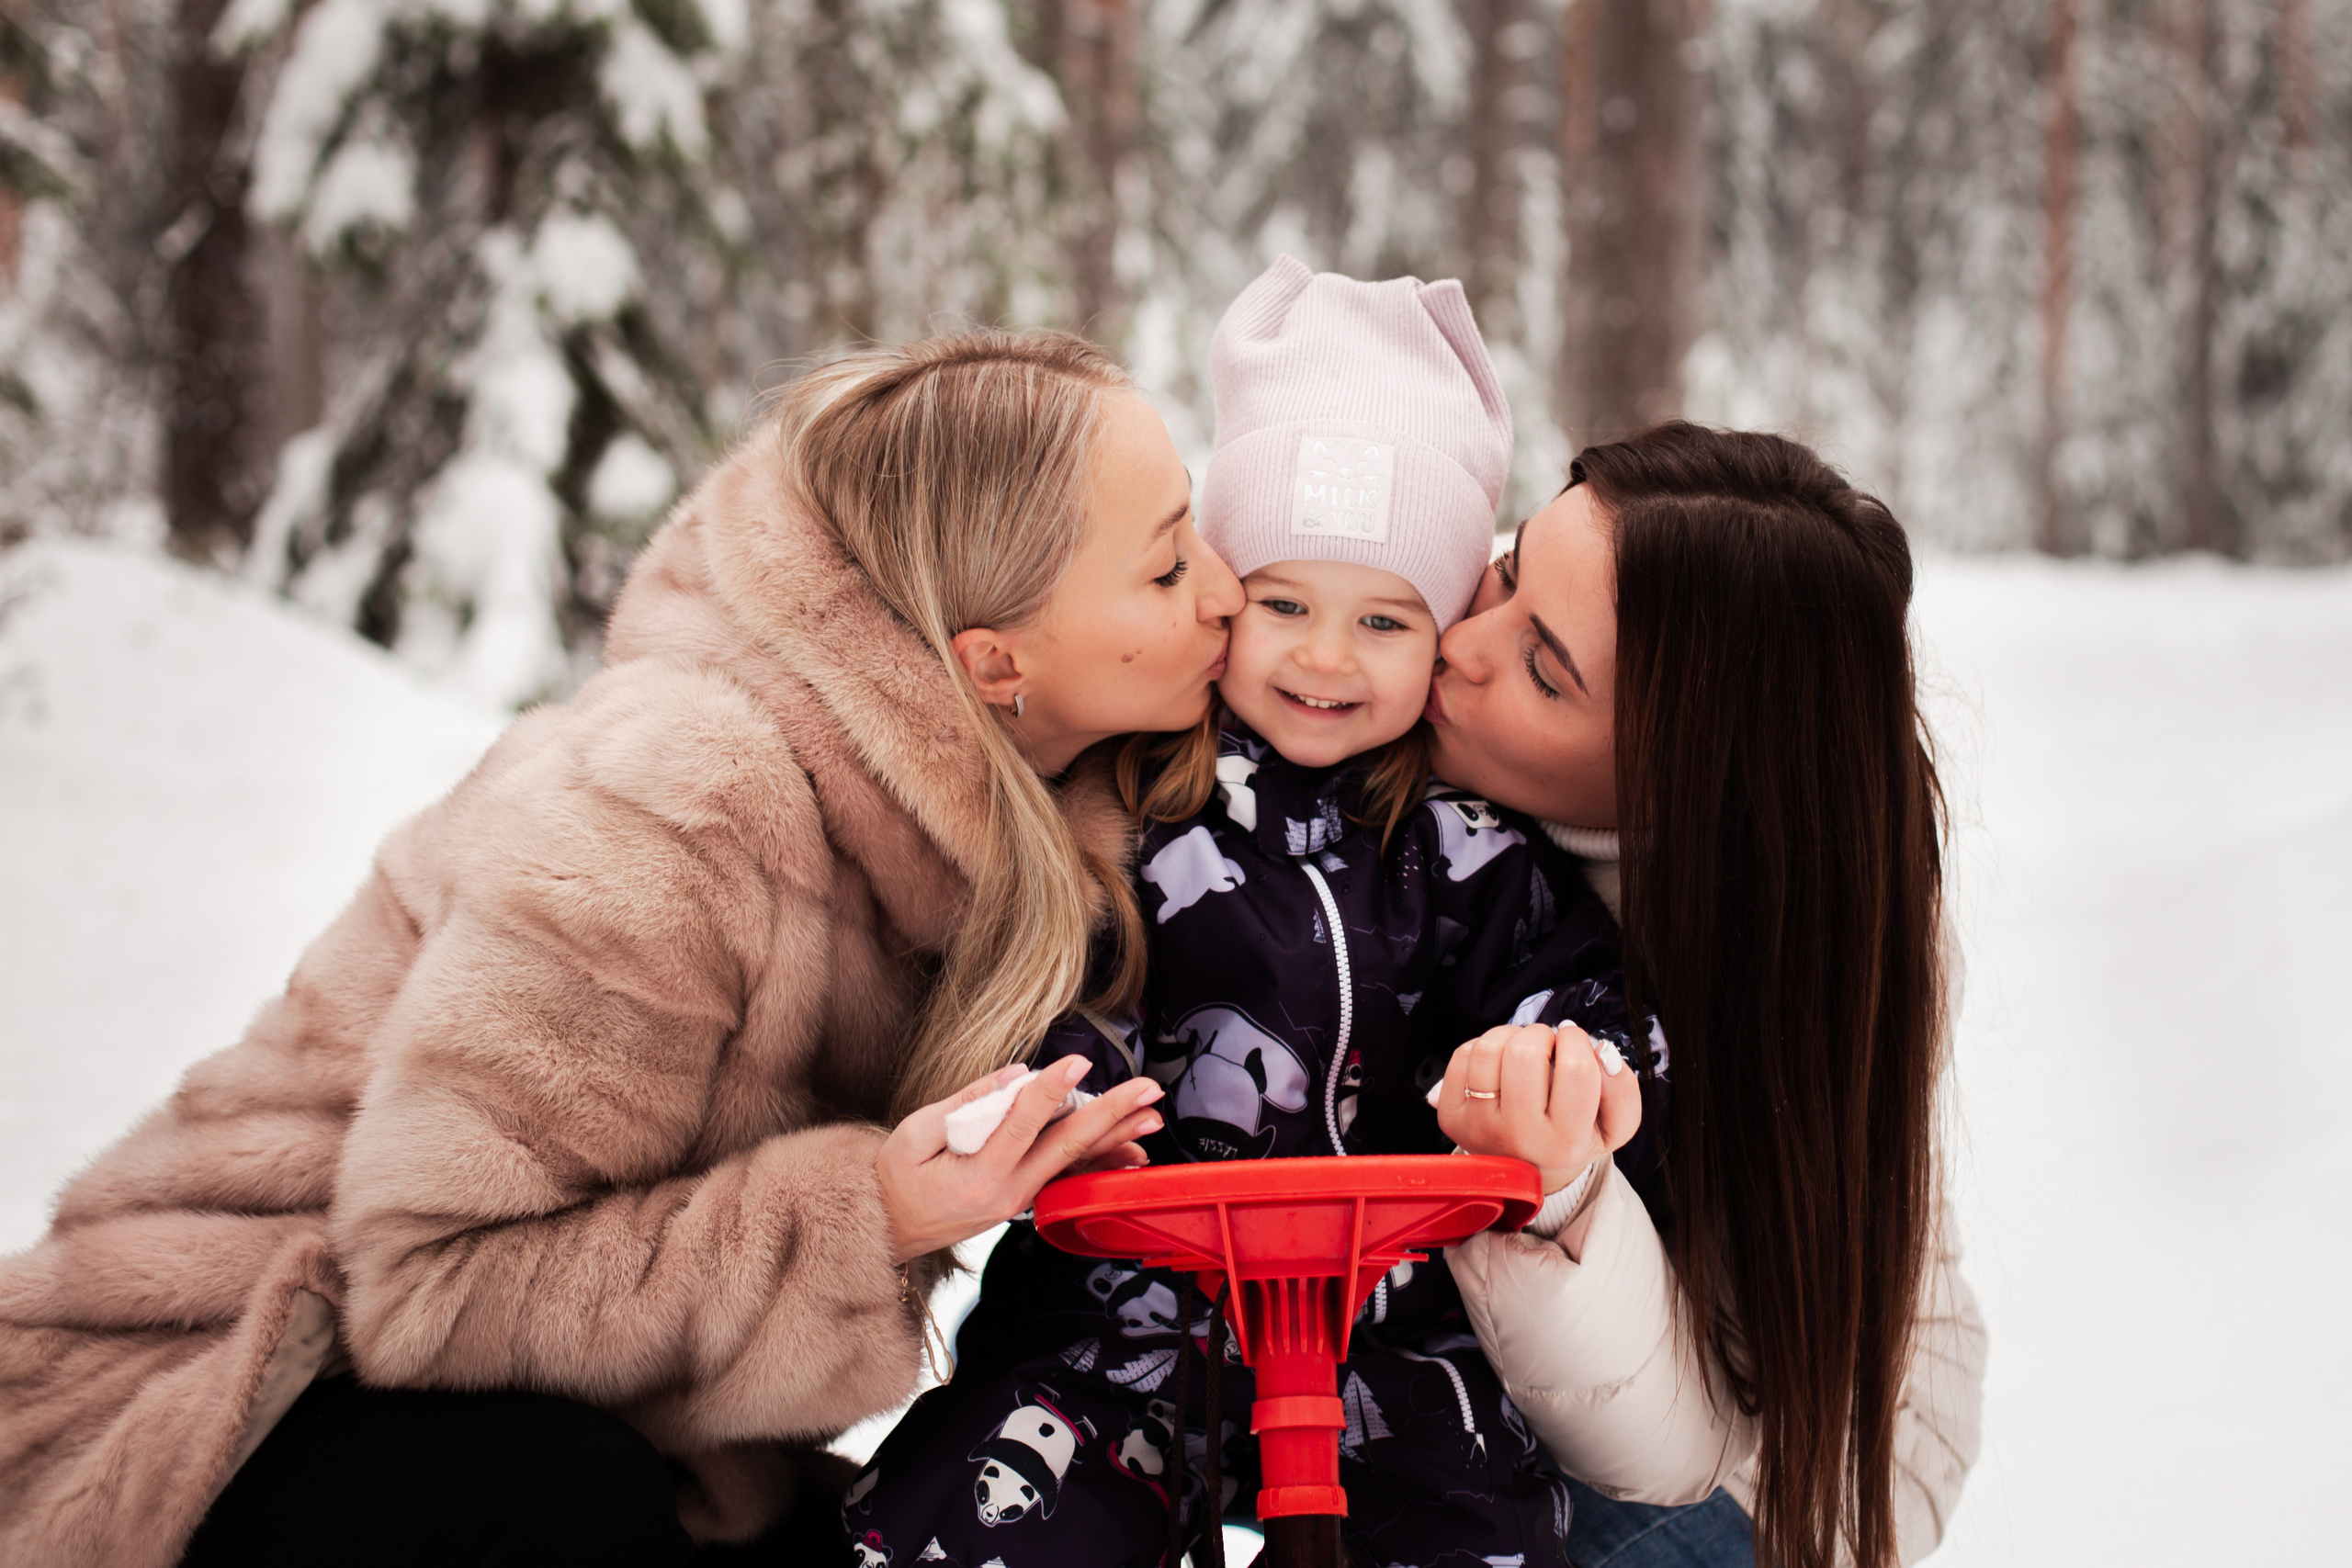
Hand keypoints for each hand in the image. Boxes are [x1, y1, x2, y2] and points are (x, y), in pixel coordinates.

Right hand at [877, 1056, 1164, 1261]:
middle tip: (1146, 1089)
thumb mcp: (915, 1134)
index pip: (1022, 1125)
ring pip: (1075, 1163)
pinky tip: (1129, 1152)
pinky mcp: (1024, 1200)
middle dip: (1111, 1114)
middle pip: (1067, 1148)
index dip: (1052, 1090)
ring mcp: (1020, 1200)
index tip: (1078, 1062)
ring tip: (1151, 1116)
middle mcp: (1007, 1192)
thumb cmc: (895, 1179)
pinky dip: (1100, 1162)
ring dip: (1117, 1137)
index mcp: (977, 1176)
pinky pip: (1068, 1177)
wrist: (888, 1228)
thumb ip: (966, 1102)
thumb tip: (1015, 1076)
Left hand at [1434, 1022, 1641, 1194]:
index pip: (1577, 1069)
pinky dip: (1483, 1047)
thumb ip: (1623, 1091)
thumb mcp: (1613, 1127)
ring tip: (1523, 1051)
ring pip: (1488, 1049)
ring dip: (1510, 1035)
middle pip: (1524, 1053)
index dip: (1578, 1041)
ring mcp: (1479, 1128)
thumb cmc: (1572, 1140)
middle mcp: (1518, 1138)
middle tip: (1548, 1046)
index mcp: (1564, 1143)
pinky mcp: (1452, 1117)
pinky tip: (1499, 1065)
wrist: (1529, 1171)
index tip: (1575, 1043)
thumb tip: (1605, 1052)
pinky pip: (1462, 1056)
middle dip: (1541, 1034)